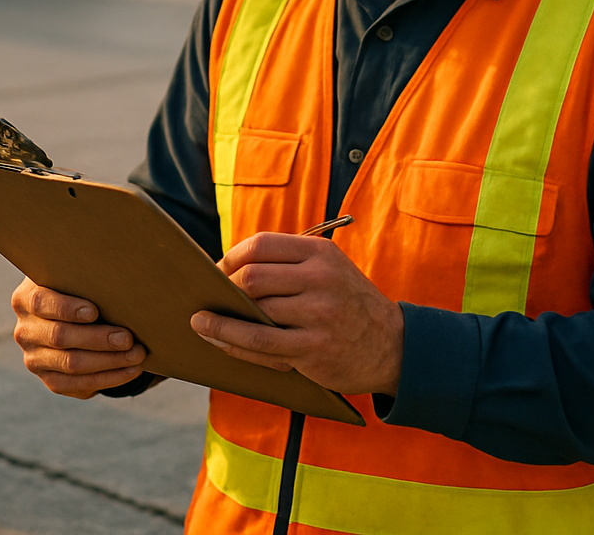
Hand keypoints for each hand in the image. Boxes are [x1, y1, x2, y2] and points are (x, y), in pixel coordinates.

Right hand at [11, 276, 146, 397]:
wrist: (73, 315)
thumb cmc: (81, 288)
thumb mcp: (75, 276)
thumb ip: (85, 273)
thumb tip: (120, 264)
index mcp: (26, 299)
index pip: (42, 302)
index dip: (68, 308)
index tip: (95, 311)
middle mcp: (25, 331)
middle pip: (60, 337)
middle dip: (98, 339)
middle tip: (128, 338)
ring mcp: (35, 359)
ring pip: (71, 365)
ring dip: (109, 361)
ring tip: (137, 355)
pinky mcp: (51, 379)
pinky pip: (78, 385)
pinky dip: (108, 378)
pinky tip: (130, 370)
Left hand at [190, 233, 403, 395]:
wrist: (393, 346)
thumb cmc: (348, 305)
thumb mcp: (330, 270)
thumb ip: (289, 264)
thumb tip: (228, 269)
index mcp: (321, 253)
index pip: (261, 244)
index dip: (230, 258)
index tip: (216, 271)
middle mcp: (320, 279)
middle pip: (252, 277)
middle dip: (224, 288)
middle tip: (210, 298)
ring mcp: (318, 314)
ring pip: (253, 311)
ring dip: (220, 318)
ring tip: (201, 320)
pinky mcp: (313, 348)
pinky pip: (260, 343)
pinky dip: (229, 339)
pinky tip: (212, 336)